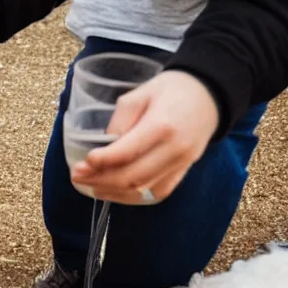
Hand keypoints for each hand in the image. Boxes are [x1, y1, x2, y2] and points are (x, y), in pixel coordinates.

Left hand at [70, 71, 219, 203]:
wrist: (210, 95)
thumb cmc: (171, 89)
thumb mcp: (139, 94)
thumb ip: (119, 122)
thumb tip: (103, 149)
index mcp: (162, 126)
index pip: (127, 153)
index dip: (102, 162)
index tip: (81, 163)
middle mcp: (174, 150)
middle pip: (132, 178)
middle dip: (100, 180)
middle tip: (78, 177)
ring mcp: (181, 165)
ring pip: (142, 191)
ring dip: (112, 193)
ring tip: (90, 186)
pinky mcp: (183, 173)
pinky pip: (155, 194)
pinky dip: (131, 197)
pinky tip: (113, 192)